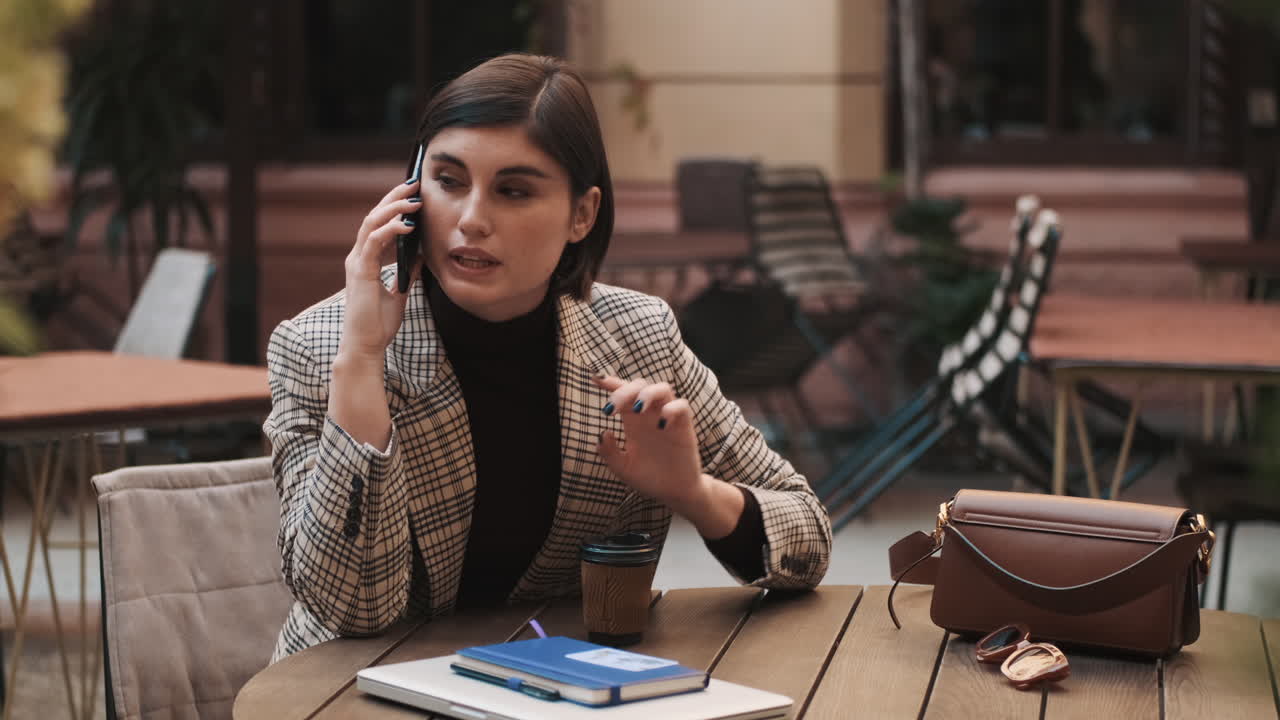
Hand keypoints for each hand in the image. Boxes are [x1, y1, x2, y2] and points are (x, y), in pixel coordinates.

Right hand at [339, 180, 422, 360]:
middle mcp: (358, 257)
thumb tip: (422, 255)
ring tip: (414, 199)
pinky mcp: (361, 272)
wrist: (367, 346)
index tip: (413, 194)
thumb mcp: (400, 291)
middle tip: (413, 184)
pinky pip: (374, 242)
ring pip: (371, 223)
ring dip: (393, 208)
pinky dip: (390, 230)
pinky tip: (407, 225)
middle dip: (393, 198)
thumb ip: (407, 271)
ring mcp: (357, 263)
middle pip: (373, 216)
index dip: (393, 207)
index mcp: (366, 260)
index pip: (378, 224)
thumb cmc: (379, 323)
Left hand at [593, 375, 704, 509]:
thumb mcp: (623, 468)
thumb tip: (603, 432)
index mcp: (633, 421)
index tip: (595, 379)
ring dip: (648, 393)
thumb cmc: (648, 478)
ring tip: (637, 409)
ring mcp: (668, 418)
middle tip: (611, 408)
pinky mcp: (684, 426)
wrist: (673, 493)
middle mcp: (650, 415)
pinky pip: (682, 406)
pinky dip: (672, 409)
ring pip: (663, 388)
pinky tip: (661, 425)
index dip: (610, 383)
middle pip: (640, 385)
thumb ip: (609, 452)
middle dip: (624, 390)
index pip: (623, 393)